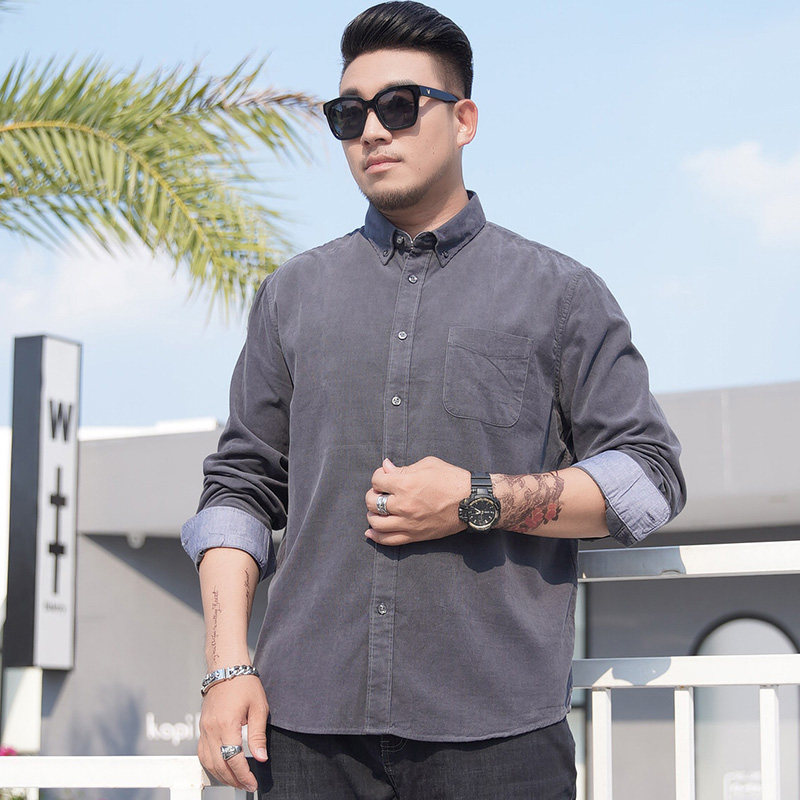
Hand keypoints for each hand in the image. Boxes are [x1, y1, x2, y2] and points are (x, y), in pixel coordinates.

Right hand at [197, 675, 268, 791]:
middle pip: (219, 765)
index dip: (244, 775)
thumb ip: (258, 735)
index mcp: (226, 725)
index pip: (234, 759)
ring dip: (221, 775)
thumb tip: (261, 758)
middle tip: (247, 786)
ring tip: (236, 780)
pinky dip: (212, 765)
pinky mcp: (202, 727)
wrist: (226, 667)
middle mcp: (211, 730)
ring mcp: (204, 729)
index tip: (253, 783)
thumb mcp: (259, 707)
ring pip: (208, 762)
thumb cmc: (244, 683)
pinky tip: (222, 768)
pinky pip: (202, 753)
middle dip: (233, 780)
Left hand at [365, 456, 469, 545]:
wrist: (472, 501)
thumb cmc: (452, 479)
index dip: (378, 476)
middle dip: (372, 494)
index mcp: (405, 484)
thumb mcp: (428, 464)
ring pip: (377, 523)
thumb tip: (386, 467)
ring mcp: (408, 522)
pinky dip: (376, 537)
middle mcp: (403, 505)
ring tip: (377, 510)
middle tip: (380, 493)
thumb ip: (403, 467)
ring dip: (372, 515)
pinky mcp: (415, 535)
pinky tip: (371, 532)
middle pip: (371, 502)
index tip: (385, 476)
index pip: (377, 480)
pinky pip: (389, 540)